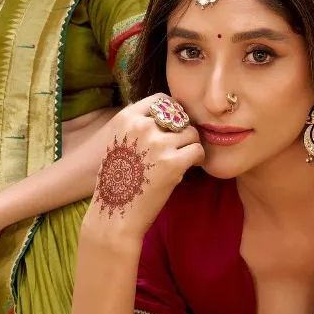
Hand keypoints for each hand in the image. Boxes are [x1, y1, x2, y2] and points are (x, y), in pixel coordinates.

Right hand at [85, 95, 203, 241]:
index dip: (173, 112)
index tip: (175, 126)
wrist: (115, 214)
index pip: (161, 100)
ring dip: (190, 146)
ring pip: (191, 133)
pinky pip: (197, 150)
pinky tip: (188, 168)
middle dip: (182, 132)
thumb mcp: (116, 142)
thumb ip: (137, 126)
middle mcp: (141, 126)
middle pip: (179, 117)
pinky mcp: (173, 163)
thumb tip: (169, 115)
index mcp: (125, 118)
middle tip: (179, 148)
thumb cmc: (116, 182)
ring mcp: (158, 144)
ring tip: (182, 160)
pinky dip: (197, 159)